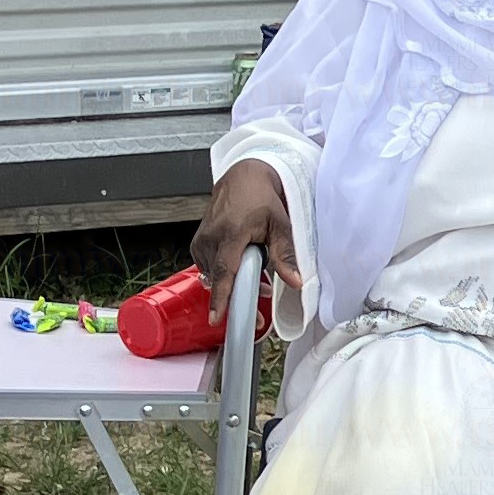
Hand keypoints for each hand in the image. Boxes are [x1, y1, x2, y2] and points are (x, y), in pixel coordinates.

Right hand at [191, 160, 302, 327]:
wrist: (244, 177)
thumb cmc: (261, 197)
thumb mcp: (280, 225)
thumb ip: (285, 255)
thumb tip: (295, 281)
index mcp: (231, 233)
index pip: (224, 272)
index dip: (221, 297)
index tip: (216, 317)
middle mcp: (211, 238)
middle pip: (220, 279)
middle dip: (237, 296)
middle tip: (254, 311)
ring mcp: (201, 240)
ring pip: (214, 275)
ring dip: (233, 281)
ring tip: (255, 273)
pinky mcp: (198, 243)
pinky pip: (209, 267)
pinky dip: (224, 271)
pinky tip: (240, 264)